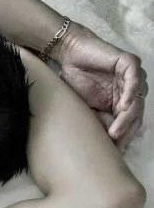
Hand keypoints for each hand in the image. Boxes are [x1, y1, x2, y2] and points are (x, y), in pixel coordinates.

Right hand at [52, 22, 146, 151]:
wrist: (69, 55)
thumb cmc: (75, 79)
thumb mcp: (85, 106)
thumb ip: (97, 120)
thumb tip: (103, 143)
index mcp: (122, 101)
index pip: (129, 122)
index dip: (123, 137)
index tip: (113, 152)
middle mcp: (131, 90)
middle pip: (137, 114)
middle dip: (126, 130)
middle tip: (115, 144)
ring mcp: (132, 76)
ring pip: (138, 99)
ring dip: (128, 117)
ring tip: (116, 131)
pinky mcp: (129, 63)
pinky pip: (134, 80)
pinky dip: (130, 93)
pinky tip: (123, 106)